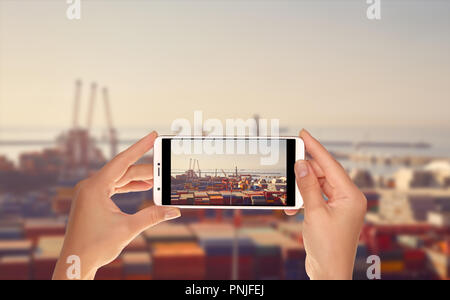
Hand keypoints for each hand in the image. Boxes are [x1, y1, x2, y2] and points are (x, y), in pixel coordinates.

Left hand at [52, 131, 180, 279]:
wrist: (75, 262)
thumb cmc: (95, 246)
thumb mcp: (128, 229)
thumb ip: (152, 216)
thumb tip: (174, 210)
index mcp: (95, 187)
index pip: (122, 161)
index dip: (140, 147)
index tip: (153, 135)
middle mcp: (90, 186)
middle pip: (123, 171)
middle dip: (145, 170)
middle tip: (164, 168)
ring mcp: (90, 193)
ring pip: (119, 179)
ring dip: (138, 179)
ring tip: (157, 178)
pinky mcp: (92, 200)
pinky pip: (113, 187)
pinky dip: (128, 187)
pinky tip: (142, 187)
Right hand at [285, 129, 366, 279]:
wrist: (329, 272)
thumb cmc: (328, 246)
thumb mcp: (314, 213)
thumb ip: (307, 186)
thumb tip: (301, 164)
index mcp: (351, 196)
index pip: (331, 165)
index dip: (316, 148)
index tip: (304, 134)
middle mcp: (348, 198)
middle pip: (323, 174)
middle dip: (304, 173)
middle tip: (289, 164)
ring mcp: (340, 207)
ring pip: (317, 186)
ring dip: (301, 190)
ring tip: (289, 195)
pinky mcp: (331, 214)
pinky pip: (315, 198)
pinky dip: (303, 201)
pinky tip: (292, 208)